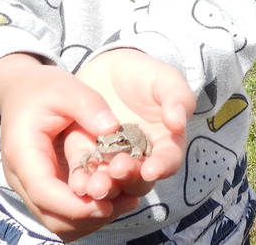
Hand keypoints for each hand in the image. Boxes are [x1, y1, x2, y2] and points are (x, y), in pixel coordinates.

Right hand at [0, 53, 140, 239]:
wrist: (20, 91)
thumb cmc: (41, 89)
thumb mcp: (65, 87)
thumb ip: (88, 104)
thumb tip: (112, 128)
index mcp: (23, 153)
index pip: (43, 192)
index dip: (74, 205)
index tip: (107, 203)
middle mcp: (22, 178)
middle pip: (51, 217)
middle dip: (88, 217)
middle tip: (126, 202)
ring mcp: (31, 187)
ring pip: (58, 222)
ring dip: (90, 220)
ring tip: (126, 202)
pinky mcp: (44, 189)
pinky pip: (63, 214)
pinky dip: (87, 213)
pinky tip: (115, 197)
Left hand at [74, 49, 195, 188]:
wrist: (109, 69)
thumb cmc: (145, 75)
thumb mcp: (165, 79)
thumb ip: (177, 97)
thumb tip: (178, 123)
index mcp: (165, 143)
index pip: (168, 160)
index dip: (162, 166)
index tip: (152, 169)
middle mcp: (140, 159)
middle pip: (138, 179)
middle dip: (129, 178)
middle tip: (118, 169)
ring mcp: (112, 160)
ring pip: (111, 183)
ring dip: (104, 187)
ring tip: (94, 185)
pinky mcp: (86, 155)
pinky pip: (84, 173)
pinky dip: (81, 180)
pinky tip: (77, 182)